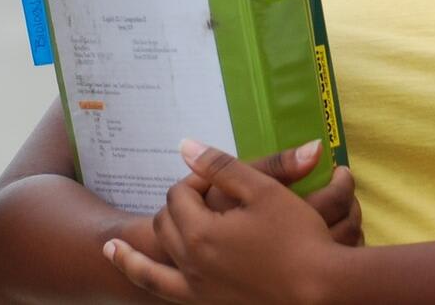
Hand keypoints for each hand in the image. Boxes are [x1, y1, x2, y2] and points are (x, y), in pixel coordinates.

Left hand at [105, 140, 347, 304]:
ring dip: (131, 255)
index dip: (196, 178)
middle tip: (197, 194)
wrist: (323, 291)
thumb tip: (184, 145)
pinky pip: (163, 294)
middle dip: (176, 205)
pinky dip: (143, 280)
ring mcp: (197, 291)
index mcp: (200, 233)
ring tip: (111, 249)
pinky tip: (139, 275)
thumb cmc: (297, 237)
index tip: (218, 175)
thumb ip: (220, 166)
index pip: (180, 193)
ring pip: (152, 267)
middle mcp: (189, 265)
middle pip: (166, 224)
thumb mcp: (262, 190)